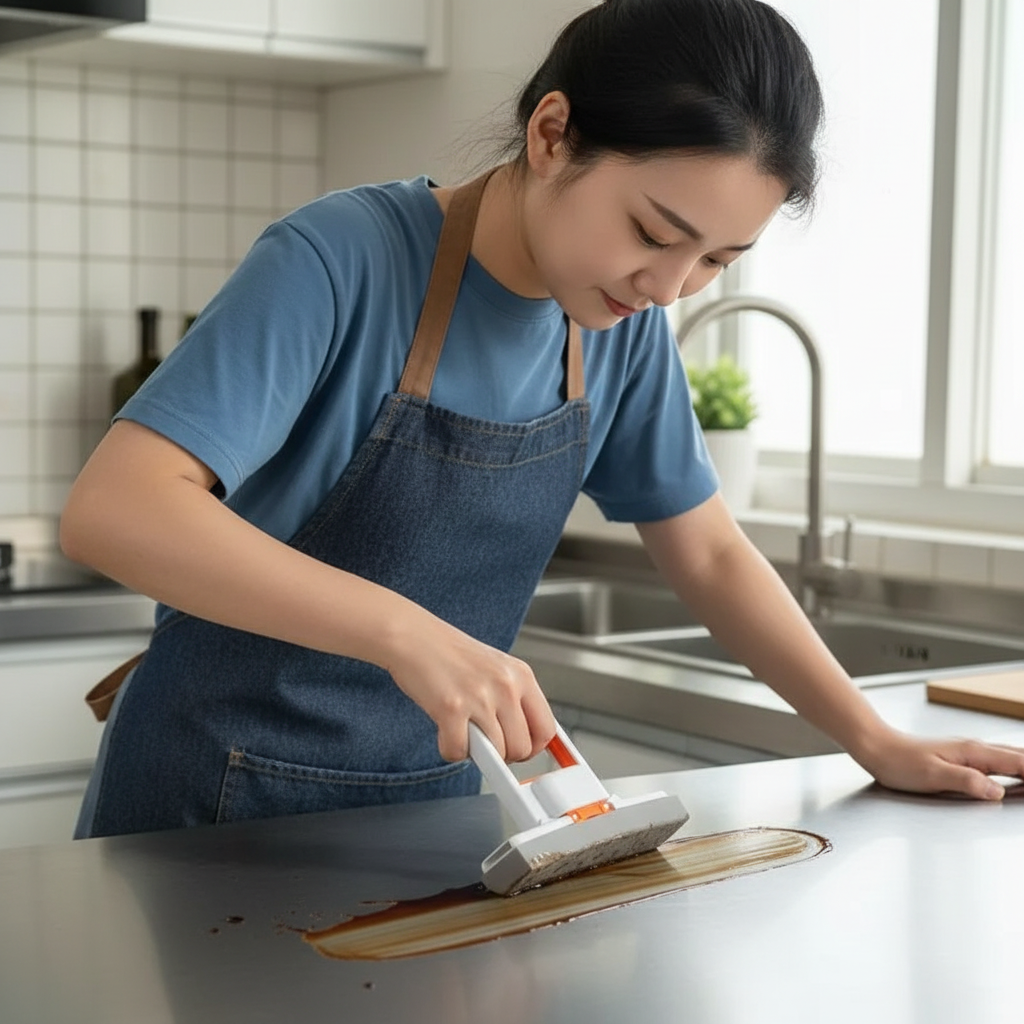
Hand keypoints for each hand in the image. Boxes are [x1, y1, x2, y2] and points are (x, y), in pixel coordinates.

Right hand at [383, 610, 555, 764]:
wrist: (413, 635)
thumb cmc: (449, 652)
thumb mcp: (496, 668)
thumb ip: (513, 699)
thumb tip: (526, 738)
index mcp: (521, 675)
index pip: (547, 729)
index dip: (533, 747)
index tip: (521, 751)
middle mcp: (506, 685)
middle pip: (522, 748)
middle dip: (502, 754)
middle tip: (485, 742)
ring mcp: (480, 697)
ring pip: (495, 755)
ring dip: (476, 752)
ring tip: (463, 730)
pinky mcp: (451, 708)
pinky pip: (459, 752)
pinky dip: (450, 749)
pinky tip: (444, 732)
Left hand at [856, 727, 1023, 799]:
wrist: (877, 747)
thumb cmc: (899, 761)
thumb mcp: (932, 776)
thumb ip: (967, 782)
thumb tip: (996, 791)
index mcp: (974, 753)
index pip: (1020, 764)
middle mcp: (976, 750)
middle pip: (1021, 758)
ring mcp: (970, 753)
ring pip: (1012, 759)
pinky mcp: (962, 759)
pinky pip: (998, 764)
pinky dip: (1017, 770)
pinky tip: (1019, 777)